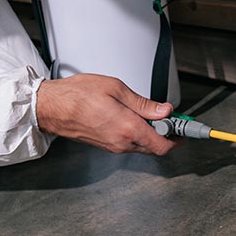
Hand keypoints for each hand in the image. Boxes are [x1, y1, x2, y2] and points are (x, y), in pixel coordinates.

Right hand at [35, 74, 177, 155]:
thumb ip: (143, 103)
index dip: (177, 137)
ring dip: (152, 134)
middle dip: (167, 134)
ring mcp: (113, 146)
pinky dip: (139, 134)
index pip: (162, 145)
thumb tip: (164, 110)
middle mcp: (121, 142)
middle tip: (171, 117)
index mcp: (127, 127)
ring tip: (154, 115)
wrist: (52, 108)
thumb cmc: (78, 95)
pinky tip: (136, 119)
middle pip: (155, 147)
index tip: (184, 126)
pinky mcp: (106, 146)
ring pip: (142, 146)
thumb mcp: (116, 88)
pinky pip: (129, 144)